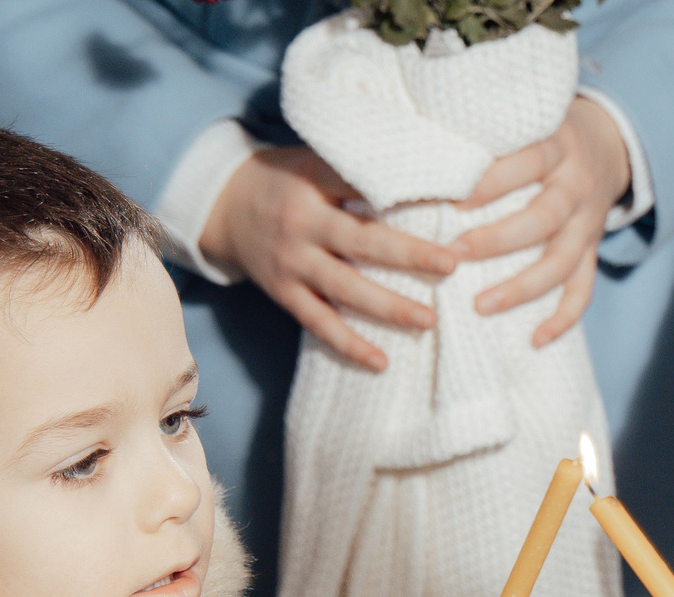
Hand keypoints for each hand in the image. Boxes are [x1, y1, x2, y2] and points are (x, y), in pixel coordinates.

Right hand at [200, 146, 454, 372]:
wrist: (223, 205)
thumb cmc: (284, 178)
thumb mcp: (313, 157)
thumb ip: (357, 166)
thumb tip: (426, 171)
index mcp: (314, 181)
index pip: (363, 184)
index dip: (405, 192)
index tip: (450, 201)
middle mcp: (302, 224)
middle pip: (362, 241)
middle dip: (408, 254)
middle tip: (451, 265)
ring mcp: (292, 263)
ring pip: (345, 289)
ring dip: (388, 307)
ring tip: (428, 320)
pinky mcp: (284, 293)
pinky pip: (320, 324)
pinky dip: (349, 344)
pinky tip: (381, 362)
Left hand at [449, 95, 631, 346]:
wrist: (605, 143)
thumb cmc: (539, 133)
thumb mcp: (521, 121)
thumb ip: (483, 133)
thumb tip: (417, 148)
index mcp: (557, 146)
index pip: (528, 161)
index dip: (491, 182)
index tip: (451, 202)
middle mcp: (576, 186)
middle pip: (544, 217)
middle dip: (497, 240)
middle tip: (452, 256)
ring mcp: (588, 223)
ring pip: (562, 261)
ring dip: (522, 288)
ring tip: (480, 306)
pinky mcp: (592, 251)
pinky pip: (583, 290)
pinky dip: (563, 318)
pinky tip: (535, 340)